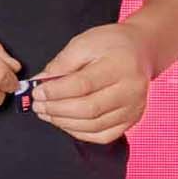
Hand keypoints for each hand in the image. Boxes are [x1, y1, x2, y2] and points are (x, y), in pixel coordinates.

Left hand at [29, 24, 154, 144]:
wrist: (140, 51)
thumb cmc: (112, 44)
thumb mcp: (85, 42)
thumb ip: (62, 63)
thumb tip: (41, 83)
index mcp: (120, 66)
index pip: (83, 85)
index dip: (56, 91)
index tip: (37, 92)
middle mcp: (131, 90)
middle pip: (88, 109)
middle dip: (57, 109)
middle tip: (38, 105)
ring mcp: (133, 109)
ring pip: (94, 125)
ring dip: (64, 122)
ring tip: (47, 113)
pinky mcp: (131, 121)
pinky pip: (102, 136)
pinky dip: (79, 132)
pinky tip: (65, 122)